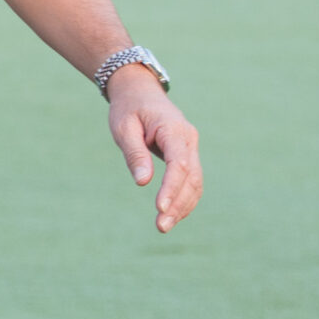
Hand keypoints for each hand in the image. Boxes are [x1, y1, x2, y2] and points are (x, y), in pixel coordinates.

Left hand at [106, 65, 202, 232]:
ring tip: (164, 226)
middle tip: (160, 226)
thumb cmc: (128, 108)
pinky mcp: (187, 155)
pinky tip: (172, 214)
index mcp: (174, 129)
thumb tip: (143, 183)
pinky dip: (184, 198)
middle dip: (178, 204)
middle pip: (191, 178)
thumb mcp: (124, 128)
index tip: (160, 208)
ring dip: (183, 206)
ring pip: (195, 182)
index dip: (172, 188)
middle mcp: (189, 139)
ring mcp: (191, 147)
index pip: (179, 164)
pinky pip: (191, 180)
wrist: (139, 91)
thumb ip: (135, 154)